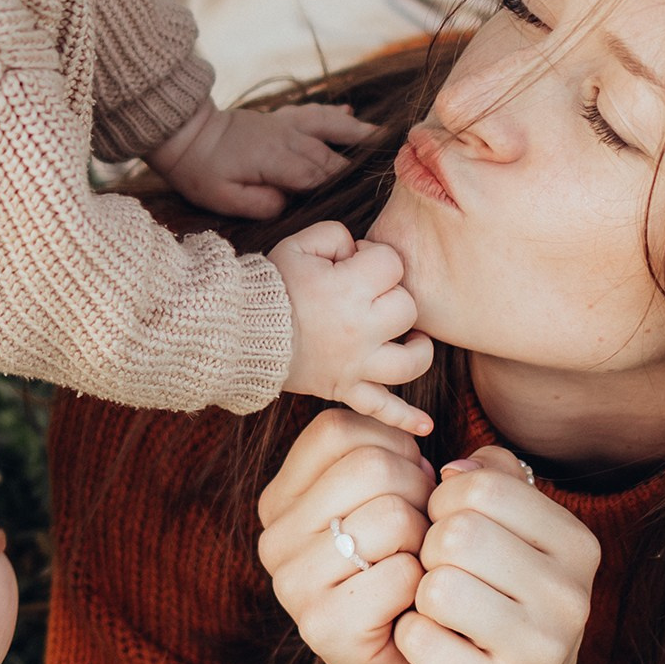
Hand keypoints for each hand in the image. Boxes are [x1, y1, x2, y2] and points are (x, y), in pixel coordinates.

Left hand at [148, 95, 373, 218]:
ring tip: (384, 137)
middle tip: (393, 166)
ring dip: (356, 131)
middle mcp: (285, 138)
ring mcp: (283, 125)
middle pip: (329, 152)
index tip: (371, 190)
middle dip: (360, 161)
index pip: (317, 174)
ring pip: (327, 125)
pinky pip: (312, 112)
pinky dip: (334, 114)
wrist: (183, 134)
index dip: (343, 183)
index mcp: (274, 160)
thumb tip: (289, 204)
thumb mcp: (223, 198)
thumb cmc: (200, 172)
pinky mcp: (278, 119)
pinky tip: (351, 114)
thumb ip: (260, 203)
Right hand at [257, 407, 440, 663]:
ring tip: (418, 571)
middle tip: (421, 537)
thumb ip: (395, 452)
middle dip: (420, 495)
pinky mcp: (320, 627)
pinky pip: (402, 574)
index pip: (337, 429)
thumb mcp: (399, 498)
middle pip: (368, 466)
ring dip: (427, 542)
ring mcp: (289, 585)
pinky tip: (414, 607)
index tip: (411, 488)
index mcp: (281, 499)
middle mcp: (272, 538)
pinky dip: (426, 586)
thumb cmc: (412, 574)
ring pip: (391, 516)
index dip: (395, 447)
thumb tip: (414, 425)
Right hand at [273, 220, 433, 436]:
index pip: (392, 264)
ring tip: (409, 339)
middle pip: (407, 309)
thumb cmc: (269, 286)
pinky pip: (381, 409)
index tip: (353, 263)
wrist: (239, 332)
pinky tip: (425, 427)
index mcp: (350, 290)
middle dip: (391, 296)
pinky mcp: (345, 389)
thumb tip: (359, 251)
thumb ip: (337, 236)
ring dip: (417, 350)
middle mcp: (361, 330)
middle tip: (365, 296)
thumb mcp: (299, 245)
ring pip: (411, 362)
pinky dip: (404, 419)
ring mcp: (356, 364)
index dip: (375, 257)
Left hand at [393, 445, 599, 663]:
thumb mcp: (515, 541)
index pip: (484, 485)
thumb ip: (493, 485)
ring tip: (441, 613)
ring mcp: (540, 650)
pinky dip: (412, 639)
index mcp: (577, 545)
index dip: (446, 502)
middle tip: (440, 575)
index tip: (451, 529)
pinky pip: (420, 640)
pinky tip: (437, 649)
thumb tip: (455, 466)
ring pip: (437, 587)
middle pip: (458, 533)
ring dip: (422, 597)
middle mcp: (570, 596)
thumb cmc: (506, 608)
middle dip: (430, 550)